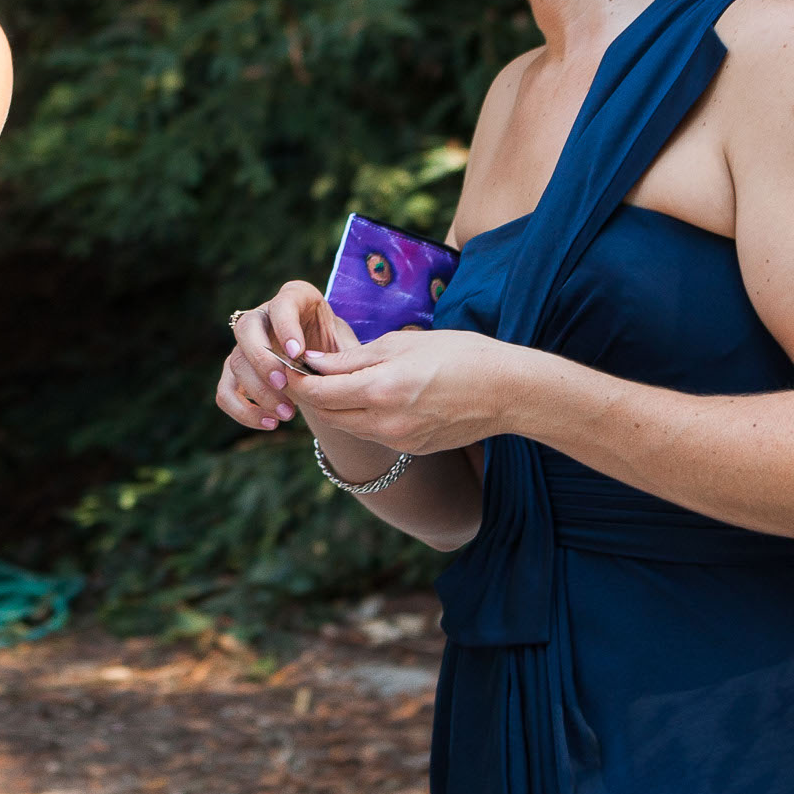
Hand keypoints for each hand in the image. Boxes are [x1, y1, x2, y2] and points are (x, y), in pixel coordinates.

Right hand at [217, 281, 342, 432]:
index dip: (286, 327)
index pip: (282, 304)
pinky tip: (270, 423)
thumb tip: (338, 373)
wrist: (327, 367)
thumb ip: (345, 356)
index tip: (297, 353)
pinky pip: (225, 391)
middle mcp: (263, 316)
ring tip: (287, 414)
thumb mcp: (349, 347)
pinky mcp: (236, 372)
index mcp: (295, 299)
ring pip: (236, 362)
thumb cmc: (340, 351)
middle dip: (262, 358)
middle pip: (246, 328)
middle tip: (283, 383)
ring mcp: (246, 345)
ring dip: (259, 391)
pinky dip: (243, 411)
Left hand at [290, 327, 533, 456]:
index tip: (286, 363)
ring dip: (334, 407)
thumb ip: (352, 358)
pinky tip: (366, 397)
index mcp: (379, 391)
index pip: (318, 392)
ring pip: (348, 426)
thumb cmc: (458, 354)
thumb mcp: (401, 344)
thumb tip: (313, 362)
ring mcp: (398, 441)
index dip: (297, 378)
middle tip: (300, 372)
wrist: (507, 391)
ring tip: (330, 382)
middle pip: (327, 413)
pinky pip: (373, 434)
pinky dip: (360, 416)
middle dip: (310, 394)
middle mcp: (384, 423)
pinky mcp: (411, 449)